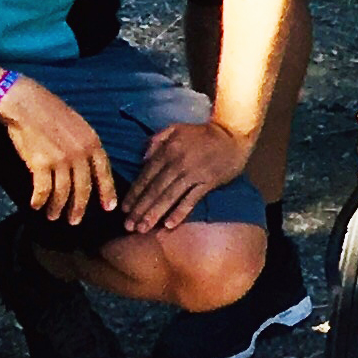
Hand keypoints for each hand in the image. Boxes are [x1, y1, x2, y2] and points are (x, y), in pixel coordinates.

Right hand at [0, 80, 116, 225]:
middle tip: (74, 221)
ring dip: (58, 208)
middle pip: (84, 188)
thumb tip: (88, 166)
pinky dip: (39, 200)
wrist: (26, 105)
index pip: (104, 172)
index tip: (109, 208)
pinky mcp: (41, 164)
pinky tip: (35, 206)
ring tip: (53, 217)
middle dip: (79, 207)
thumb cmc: (51, 114)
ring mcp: (61, 159)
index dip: (107, 191)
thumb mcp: (78, 127)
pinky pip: (43, 190)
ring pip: (63, 193)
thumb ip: (85, 146)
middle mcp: (80, 153)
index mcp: (93, 142)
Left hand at [122, 119, 252, 234]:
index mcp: (168, 150)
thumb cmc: (202, 133)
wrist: (233, 134)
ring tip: (143, 229)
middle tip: (129, 226)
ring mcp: (194, 173)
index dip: (134, 194)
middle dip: (140, 209)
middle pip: (155, 190)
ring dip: (154, 214)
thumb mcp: (176, 129)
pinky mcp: (208, 182)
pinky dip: (180, 212)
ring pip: (169, 197)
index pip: (146, 176)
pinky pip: (191, 199)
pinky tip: (169, 225)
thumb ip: (156, 140)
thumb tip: (142, 159)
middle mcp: (178, 163)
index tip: (124, 209)